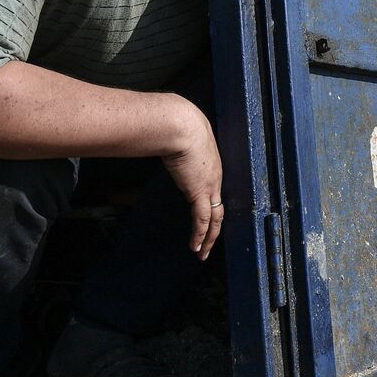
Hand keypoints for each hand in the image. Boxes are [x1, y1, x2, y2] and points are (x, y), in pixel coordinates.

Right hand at [161, 98, 224, 259]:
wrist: (181, 124)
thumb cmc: (177, 124)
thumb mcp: (178, 136)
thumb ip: (172, 143)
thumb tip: (157, 139)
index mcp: (212, 165)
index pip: (214, 192)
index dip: (212, 207)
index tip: (208, 220)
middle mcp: (215, 178)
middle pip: (219, 209)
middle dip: (215, 229)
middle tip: (209, 244)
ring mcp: (210, 186)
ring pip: (214, 219)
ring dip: (209, 238)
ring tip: (202, 252)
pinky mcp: (200, 192)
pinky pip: (203, 220)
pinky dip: (200, 235)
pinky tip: (195, 247)